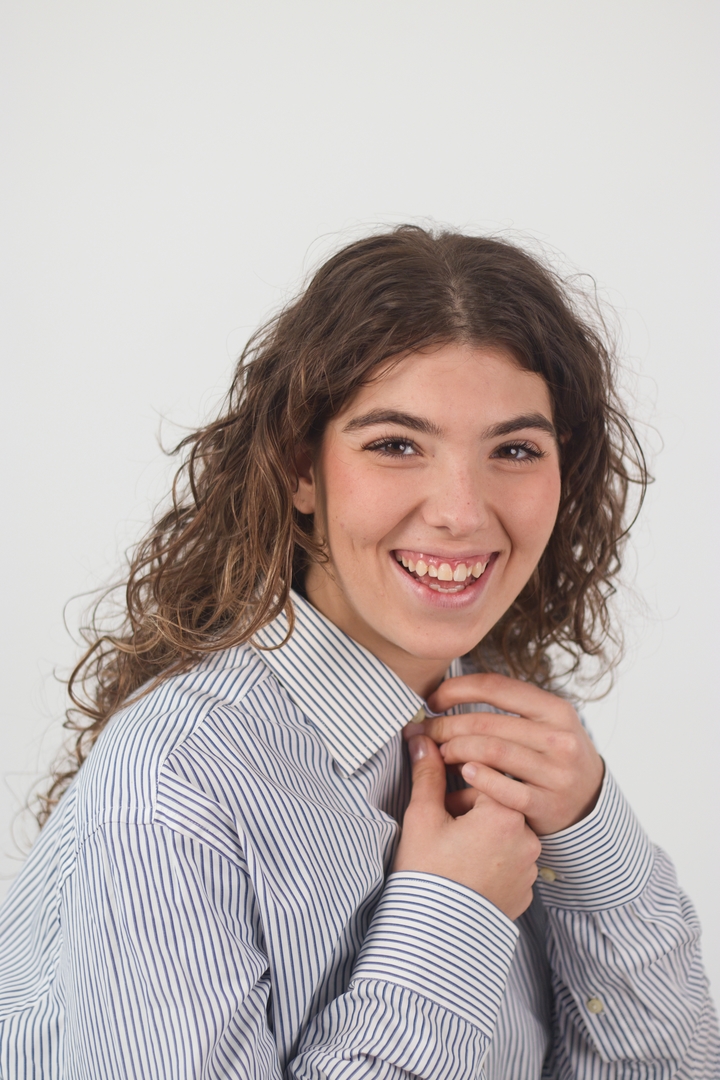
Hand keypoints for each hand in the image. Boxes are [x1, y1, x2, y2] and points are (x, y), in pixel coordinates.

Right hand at [392, 734, 540, 920]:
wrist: (433, 938)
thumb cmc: (426, 874)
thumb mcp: (422, 817)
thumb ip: (426, 773)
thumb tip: (422, 739)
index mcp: (504, 813)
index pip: (483, 778)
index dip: (455, 784)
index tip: (438, 797)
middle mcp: (527, 838)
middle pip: (495, 804)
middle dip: (469, 809)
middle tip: (441, 828)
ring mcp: (529, 868)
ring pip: (504, 834)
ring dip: (481, 834)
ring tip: (452, 852)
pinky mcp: (525, 892)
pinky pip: (509, 863)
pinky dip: (491, 861)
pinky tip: (466, 871)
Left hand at [416, 673, 603, 836]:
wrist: (590, 803)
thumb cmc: (555, 755)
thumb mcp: (546, 722)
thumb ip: (508, 707)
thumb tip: (450, 692)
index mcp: (555, 710)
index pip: (494, 686)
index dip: (456, 689)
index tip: (432, 699)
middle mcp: (560, 739)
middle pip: (486, 723)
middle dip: (446, 726)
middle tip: (425, 732)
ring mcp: (556, 773)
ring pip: (491, 752)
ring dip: (454, 751)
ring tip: (439, 753)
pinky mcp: (547, 805)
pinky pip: (503, 789)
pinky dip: (477, 779)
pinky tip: (462, 774)